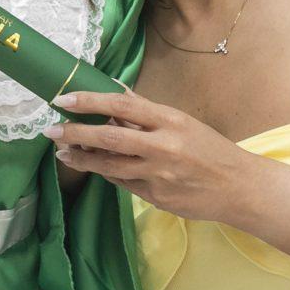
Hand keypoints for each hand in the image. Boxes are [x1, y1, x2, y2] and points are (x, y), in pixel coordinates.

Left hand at [46, 89, 260, 223]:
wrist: (238, 188)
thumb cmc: (210, 150)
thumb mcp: (182, 122)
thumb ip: (147, 112)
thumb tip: (114, 93)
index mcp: (170, 120)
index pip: (121, 105)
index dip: (90, 101)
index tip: (64, 99)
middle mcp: (162, 146)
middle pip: (109, 137)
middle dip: (75, 133)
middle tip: (52, 130)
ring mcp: (157, 175)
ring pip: (109, 166)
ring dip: (83, 158)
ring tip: (65, 151)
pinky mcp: (155, 197)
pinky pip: (122, 182)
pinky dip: (107, 173)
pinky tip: (95, 167)